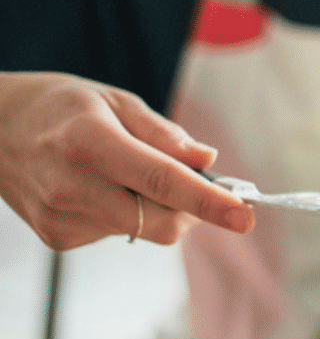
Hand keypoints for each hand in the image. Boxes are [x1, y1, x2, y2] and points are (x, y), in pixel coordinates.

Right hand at [0, 72, 253, 249]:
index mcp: (90, 143)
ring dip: (154, 208)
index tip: (244, 216)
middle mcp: (72, 186)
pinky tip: (98, 188)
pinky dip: (126, 214)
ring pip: (143, 230)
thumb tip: (207, 160)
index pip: (162, 181)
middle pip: (160, 223)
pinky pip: (119, 233)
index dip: (209, 201)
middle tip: (192, 183)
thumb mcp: (113, 100)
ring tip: (121, 172)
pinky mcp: (58, 237)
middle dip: (190, 210)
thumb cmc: (57, 107)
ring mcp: (62, 218)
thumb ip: (164, 134)